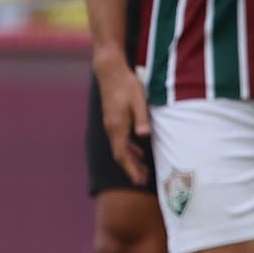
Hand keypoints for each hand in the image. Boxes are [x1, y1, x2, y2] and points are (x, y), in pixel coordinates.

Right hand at [95, 58, 151, 184]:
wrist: (110, 71)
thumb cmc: (127, 84)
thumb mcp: (139, 100)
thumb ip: (142, 118)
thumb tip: (143, 135)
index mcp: (117, 126)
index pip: (123, 154)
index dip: (131, 168)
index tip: (139, 180)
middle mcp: (111, 128)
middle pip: (120, 155)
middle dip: (131, 168)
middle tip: (142, 181)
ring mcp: (111, 124)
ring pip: (120, 148)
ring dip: (131, 160)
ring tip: (142, 170)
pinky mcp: (113, 119)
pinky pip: (120, 140)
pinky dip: (129, 149)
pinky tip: (138, 150)